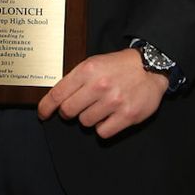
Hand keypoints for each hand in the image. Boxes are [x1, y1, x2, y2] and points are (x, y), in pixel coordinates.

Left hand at [38, 47, 167, 138]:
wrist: (151, 67)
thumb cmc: (119, 66)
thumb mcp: (94, 63)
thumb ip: (75, 79)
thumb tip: (55, 98)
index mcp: (87, 70)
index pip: (57, 94)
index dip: (46, 107)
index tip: (43, 114)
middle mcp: (99, 85)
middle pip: (68, 111)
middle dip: (69, 112)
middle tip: (78, 108)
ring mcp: (114, 101)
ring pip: (85, 123)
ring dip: (89, 118)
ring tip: (100, 107)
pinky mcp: (127, 115)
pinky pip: (102, 132)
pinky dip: (104, 127)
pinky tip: (110, 116)